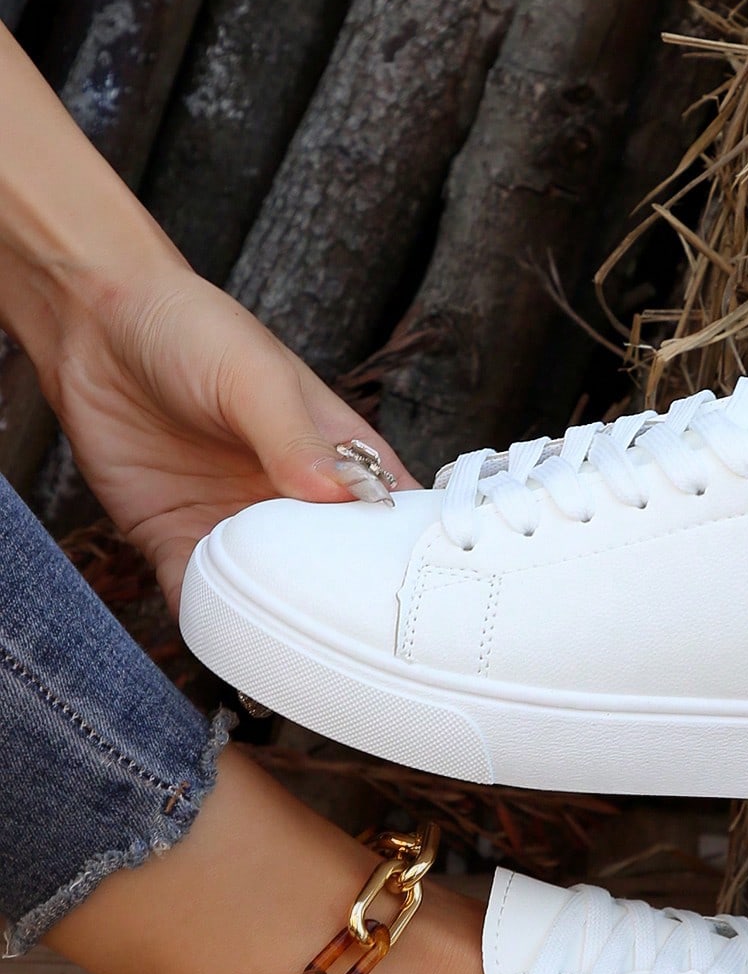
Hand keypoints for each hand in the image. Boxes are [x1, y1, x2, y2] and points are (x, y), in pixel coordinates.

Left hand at [45, 263, 415, 611]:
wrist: (94, 324)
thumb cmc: (194, 331)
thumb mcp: (255, 378)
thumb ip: (294, 439)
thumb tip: (338, 495)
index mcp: (335, 457)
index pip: (390, 515)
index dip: (411, 557)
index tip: (427, 597)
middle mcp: (293, 501)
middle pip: (335, 572)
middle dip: (345, 607)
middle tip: (354, 640)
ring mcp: (235, 525)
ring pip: (270, 596)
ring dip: (276, 622)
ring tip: (288, 649)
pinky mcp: (176, 540)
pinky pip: (197, 594)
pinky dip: (208, 618)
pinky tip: (218, 632)